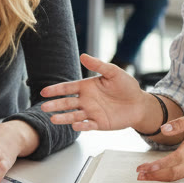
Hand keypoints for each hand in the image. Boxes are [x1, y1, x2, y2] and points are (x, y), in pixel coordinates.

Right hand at [39, 54, 159, 132]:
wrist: (139, 104)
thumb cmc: (127, 86)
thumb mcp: (114, 72)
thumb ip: (98, 65)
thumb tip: (83, 55)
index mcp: (86, 87)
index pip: (67, 88)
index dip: (56, 90)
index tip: (44, 92)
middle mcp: (86, 100)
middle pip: (67, 103)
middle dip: (55, 105)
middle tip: (44, 107)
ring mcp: (91, 113)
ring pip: (73, 116)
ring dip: (63, 118)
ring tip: (53, 119)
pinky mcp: (98, 123)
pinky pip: (88, 125)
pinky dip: (81, 126)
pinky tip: (75, 125)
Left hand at [136, 111, 183, 180]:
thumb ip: (182, 122)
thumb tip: (164, 129)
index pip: (176, 158)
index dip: (160, 165)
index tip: (146, 167)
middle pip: (174, 172)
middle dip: (154, 175)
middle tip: (138, 173)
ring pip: (176, 176)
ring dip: (158, 178)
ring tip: (142, 176)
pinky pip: (180, 176)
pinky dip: (166, 177)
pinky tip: (156, 176)